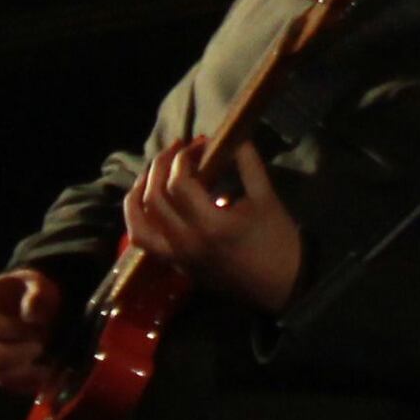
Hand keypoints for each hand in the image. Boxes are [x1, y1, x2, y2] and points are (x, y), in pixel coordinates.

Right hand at [0, 267, 68, 395]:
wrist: (29, 303)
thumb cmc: (30, 290)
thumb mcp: (38, 281)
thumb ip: (38, 291)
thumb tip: (29, 315)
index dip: (9, 329)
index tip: (37, 327)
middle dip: (10, 355)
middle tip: (40, 349)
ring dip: (23, 370)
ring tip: (48, 361)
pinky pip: (3, 383)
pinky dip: (26, 383)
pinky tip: (47, 374)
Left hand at [121, 136, 303, 313]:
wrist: (282, 284)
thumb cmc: (278, 239)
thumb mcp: (266, 197)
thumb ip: (247, 163)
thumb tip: (231, 136)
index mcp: (211, 225)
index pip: (179, 183)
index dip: (184, 157)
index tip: (200, 143)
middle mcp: (186, 242)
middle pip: (154, 198)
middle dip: (160, 166)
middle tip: (176, 149)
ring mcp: (177, 257)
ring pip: (138, 224)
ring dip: (137, 194)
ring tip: (150, 174)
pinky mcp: (176, 265)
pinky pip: (145, 241)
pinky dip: (139, 219)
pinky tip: (148, 202)